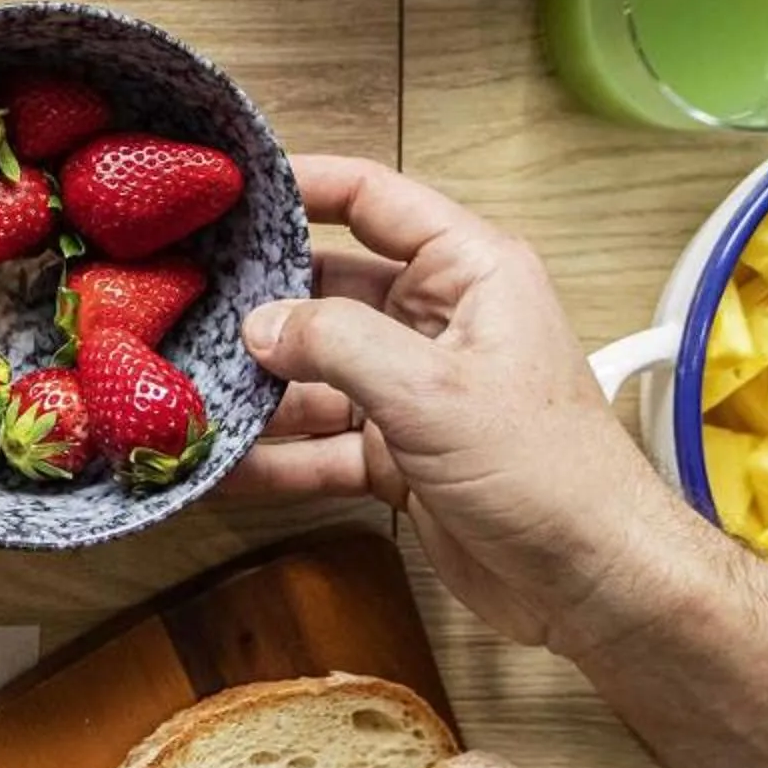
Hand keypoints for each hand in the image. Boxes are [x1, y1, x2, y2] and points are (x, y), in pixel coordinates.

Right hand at [227, 155, 698, 654]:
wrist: (592, 581)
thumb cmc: (545, 468)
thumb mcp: (433, 390)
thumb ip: (337, 344)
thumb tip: (257, 326)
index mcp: (469, 273)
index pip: (374, 200)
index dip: (302, 185)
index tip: (226, 192)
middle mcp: (437, 321)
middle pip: (327, 290)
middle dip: (257, 303)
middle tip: (175, 300)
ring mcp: (414, 390)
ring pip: (315, 374)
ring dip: (255, 390)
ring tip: (178, 392)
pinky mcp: (398, 454)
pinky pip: (320, 443)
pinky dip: (274, 456)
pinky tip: (214, 465)